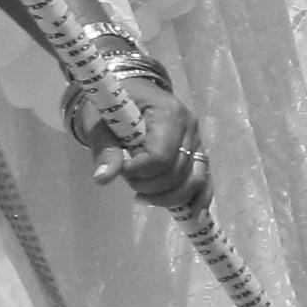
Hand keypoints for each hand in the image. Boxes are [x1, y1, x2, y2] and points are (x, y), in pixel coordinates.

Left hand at [81, 74, 211, 212]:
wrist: (132, 91)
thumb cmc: (114, 104)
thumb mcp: (101, 124)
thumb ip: (105, 151)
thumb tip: (103, 179)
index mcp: (168, 114)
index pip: (161, 157)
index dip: (139, 172)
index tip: (119, 169)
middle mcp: (190, 127)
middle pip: (176, 173)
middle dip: (148, 185)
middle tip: (126, 178)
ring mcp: (198, 141)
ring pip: (193, 181)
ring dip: (167, 196)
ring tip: (142, 194)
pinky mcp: (198, 153)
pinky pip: (205, 180)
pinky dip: (199, 199)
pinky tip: (192, 215)